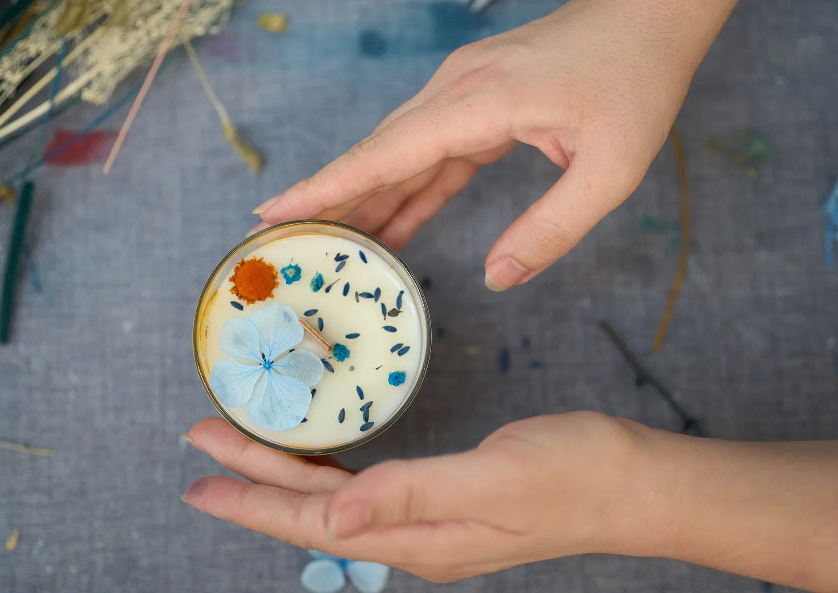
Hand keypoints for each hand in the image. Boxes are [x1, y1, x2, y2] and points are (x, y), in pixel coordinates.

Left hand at [182, 412, 651, 581]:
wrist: (632, 482)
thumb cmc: (575, 472)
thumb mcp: (494, 477)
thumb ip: (411, 493)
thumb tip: (335, 518)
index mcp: (421, 538)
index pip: (317, 523)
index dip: (255, 500)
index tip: (200, 478)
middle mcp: (417, 539)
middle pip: (316, 512)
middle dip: (255, 480)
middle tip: (203, 441)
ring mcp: (432, 524)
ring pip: (337, 503)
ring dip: (286, 476)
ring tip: (242, 448)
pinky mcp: (446, 502)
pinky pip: (367, 493)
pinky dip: (330, 475)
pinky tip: (315, 462)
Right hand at [253, 0, 735, 289]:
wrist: (651, 16)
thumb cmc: (636, 82)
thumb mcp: (610, 168)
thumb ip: (551, 228)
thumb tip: (496, 279)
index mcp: (481, 102)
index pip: (387, 152)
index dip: (329, 185)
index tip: (274, 210)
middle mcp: (457, 92)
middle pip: (378, 154)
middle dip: (331, 200)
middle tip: (285, 244)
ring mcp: (464, 93)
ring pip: (399, 154)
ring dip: (367, 200)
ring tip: (331, 247)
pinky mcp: (478, 102)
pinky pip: (432, 154)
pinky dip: (409, 191)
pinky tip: (391, 226)